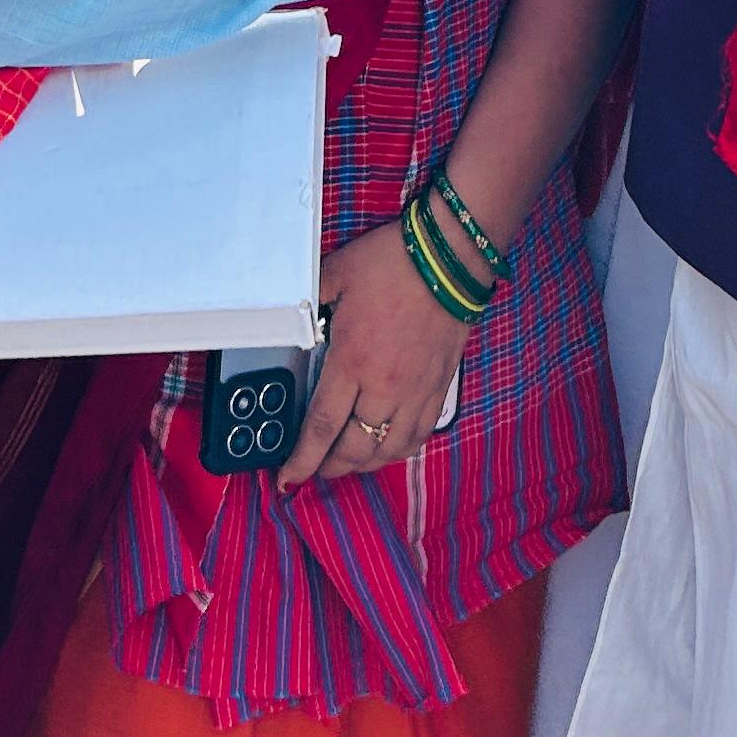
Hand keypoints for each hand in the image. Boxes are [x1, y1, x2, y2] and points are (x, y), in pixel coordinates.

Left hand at [284, 222, 472, 488]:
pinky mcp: (439, 387)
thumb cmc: (391, 263)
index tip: (288, 478)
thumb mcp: (335, 275)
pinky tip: (388, 447)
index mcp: (352, 361)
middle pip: (355, 450)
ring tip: (348, 462)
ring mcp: (416, 390)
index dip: (302, 460)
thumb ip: (310, 302)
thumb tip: (292, 316)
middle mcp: (384, 386)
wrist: (448, 258)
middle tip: (314, 468)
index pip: (321, 427)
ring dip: (364, 464)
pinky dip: (399, 449)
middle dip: (329, 468)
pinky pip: (419, 434)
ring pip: (389, 451)